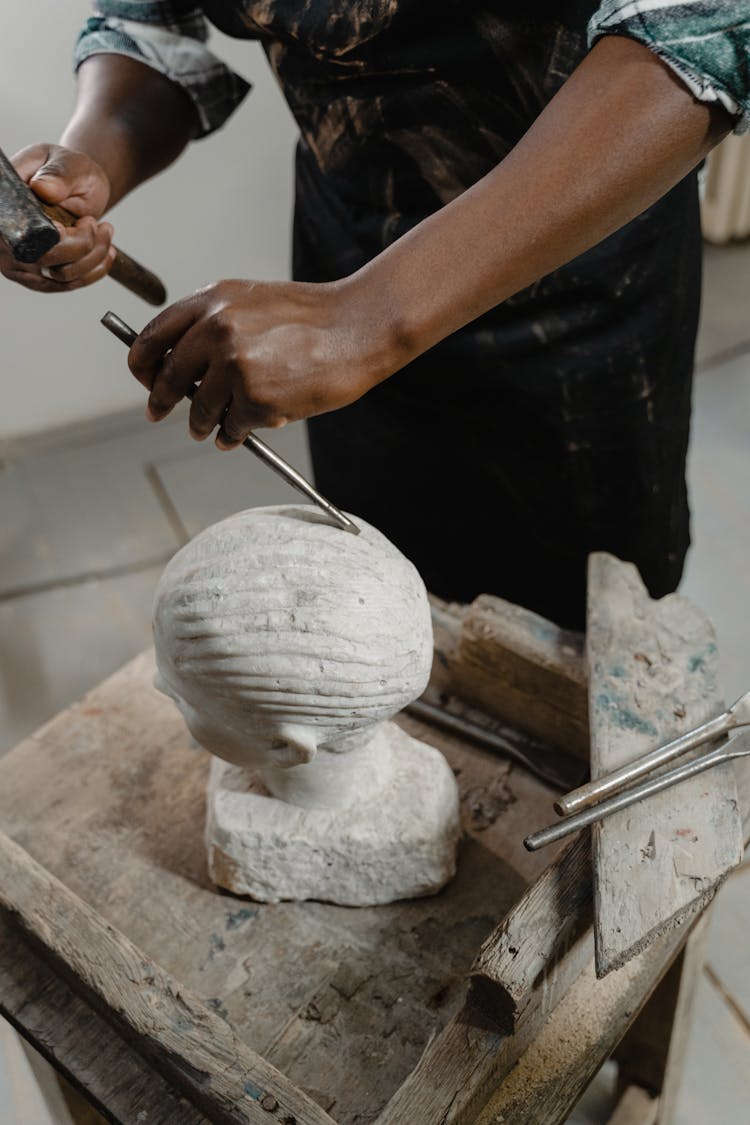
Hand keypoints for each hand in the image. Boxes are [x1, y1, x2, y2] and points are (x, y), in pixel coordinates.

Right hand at [0, 144, 114, 291]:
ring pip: (59, 277)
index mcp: (4, 203)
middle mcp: (3, 236)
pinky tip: (105, 252)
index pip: (24, 234)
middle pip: (43, 261)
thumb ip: (58, 173)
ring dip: (93, 258)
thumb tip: (43, 188)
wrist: (78, 186)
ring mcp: (16, 260)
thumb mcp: (68, 163)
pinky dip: (93, 271)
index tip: (86, 223)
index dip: (59, 239)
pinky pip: (66, 285)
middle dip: (84, 246)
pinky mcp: (35, 276)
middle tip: (98, 222)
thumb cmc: (69, 172)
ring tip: (105, 231)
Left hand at [128, 279, 394, 447]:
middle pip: (167, 378)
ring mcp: (235, 365)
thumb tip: (179, 367)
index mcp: (212, 301)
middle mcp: (216, 330)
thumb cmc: (312, 319)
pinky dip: (234, 436)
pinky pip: (231, 428)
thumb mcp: (252, 303)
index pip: (152, 337)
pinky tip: (246, 431)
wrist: (359, 327)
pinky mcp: (255, 398)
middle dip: (161, 401)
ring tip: (212, 430)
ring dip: (201, 425)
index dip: (142, 366)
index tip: (146, 381)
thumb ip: (213, 325)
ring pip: (198, 410)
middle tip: (158, 413)